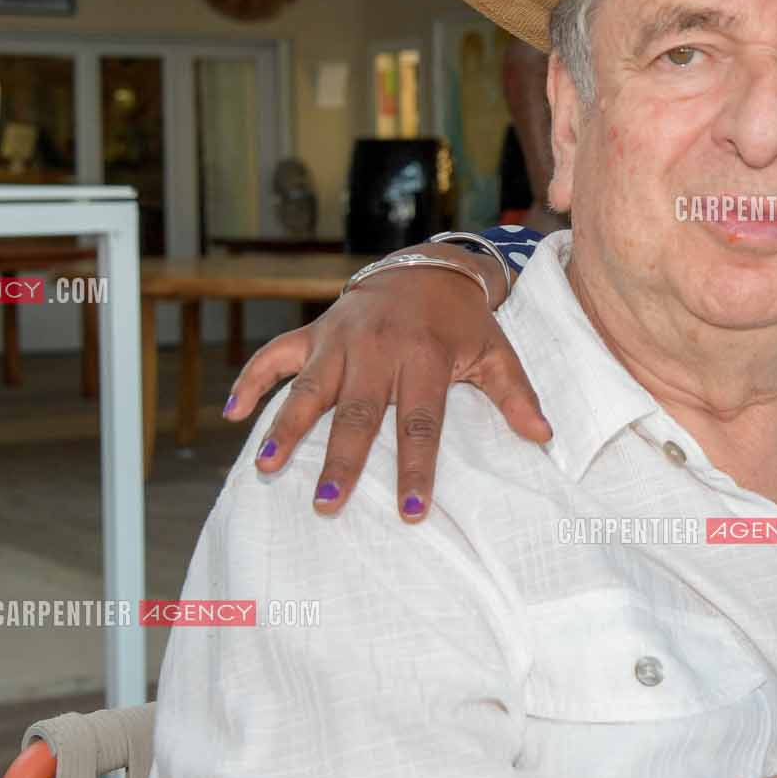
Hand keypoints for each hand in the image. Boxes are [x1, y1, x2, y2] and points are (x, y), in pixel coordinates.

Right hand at [223, 244, 550, 519]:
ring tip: (267, 467)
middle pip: (358, 412)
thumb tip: (544, 439)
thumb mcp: (497, 351)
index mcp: (426, 357)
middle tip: (327, 504)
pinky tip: (232, 414)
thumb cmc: (463, 322)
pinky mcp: (314, 331)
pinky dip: (251, 381)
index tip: (409, 510)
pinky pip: (275, 355)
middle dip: (342, 460)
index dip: (415, 467)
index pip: (421, 422)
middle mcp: (379, 348)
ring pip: (309, 387)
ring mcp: (341, 339)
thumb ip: (515, 395)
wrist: (427, 267)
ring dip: (286, 427)